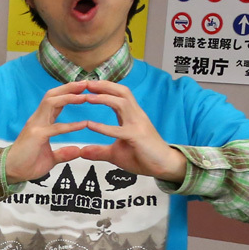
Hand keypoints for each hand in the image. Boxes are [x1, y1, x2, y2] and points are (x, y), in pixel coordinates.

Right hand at [3, 81, 96, 182]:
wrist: (10, 172)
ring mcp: (36, 126)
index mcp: (41, 122)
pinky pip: (56, 127)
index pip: (55, 102)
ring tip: (85, 95)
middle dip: (69, 88)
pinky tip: (84, 124)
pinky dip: (71, 125)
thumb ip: (64, 153)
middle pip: (52, 96)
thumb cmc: (27, 164)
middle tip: (86, 82)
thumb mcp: (50, 158)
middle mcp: (37, 120)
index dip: (68, 93)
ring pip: (51, 103)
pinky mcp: (36, 135)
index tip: (84, 88)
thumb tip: (78, 151)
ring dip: (69, 97)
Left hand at [62, 79, 187, 183]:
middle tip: (86, 83)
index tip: (88, 85)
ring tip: (87, 96)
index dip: (105, 88)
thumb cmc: (144, 157)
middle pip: (122, 93)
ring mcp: (138, 125)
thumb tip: (82, 151)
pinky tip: (89, 125)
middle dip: (104, 85)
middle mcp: (136, 116)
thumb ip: (99, 151)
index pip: (119, 96)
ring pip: (122, 104)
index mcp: (132, 116)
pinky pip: (119, 130)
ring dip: (104, 98)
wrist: (166, 166)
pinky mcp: (138, 137)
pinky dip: (103, 127)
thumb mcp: (116, 154)